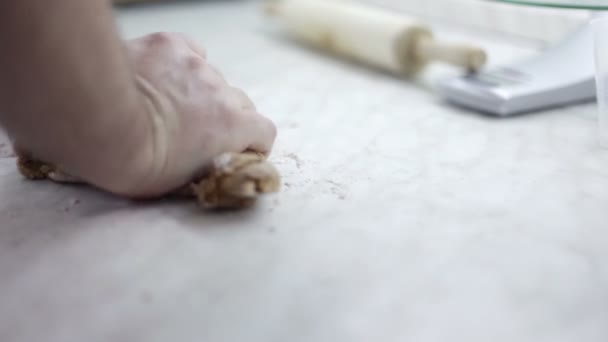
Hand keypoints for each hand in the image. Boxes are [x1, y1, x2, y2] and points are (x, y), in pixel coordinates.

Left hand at [119, 32, 275, 196]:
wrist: (99, 125)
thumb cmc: (136, 164)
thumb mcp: (183, 181)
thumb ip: (211, 161)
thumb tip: (211, 156)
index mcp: (232, 127)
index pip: (265, 130)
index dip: (253, 142)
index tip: (238, 149)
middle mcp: (221, 92)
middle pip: (239, 102)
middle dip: (224, 117)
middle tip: (195, 130)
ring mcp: (195, 65)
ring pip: (210, 77)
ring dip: (197, 91)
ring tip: (165, 102)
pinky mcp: (170, 45)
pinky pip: (188, 50)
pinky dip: (180, 62)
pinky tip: (161, 74)